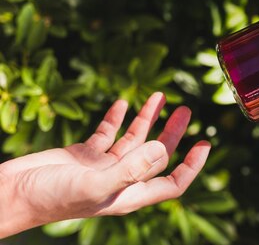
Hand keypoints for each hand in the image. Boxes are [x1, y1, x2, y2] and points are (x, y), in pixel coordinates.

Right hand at [0, 92, 209, 237]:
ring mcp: (101, 167)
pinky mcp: (82, 155)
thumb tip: (164, 151)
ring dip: (146, 119)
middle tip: (186, 110)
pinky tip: (124, 102)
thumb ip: (131, 169)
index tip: (205, 143)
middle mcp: (119, 180)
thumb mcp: (94, 184)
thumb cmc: (50, 196)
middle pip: (155, 156)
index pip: (171, 183)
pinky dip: (116, 118)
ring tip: (160, 95)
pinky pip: (106, 133)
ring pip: (132, 140)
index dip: (191, 166)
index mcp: (128, 194)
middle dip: (172, 133)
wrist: (10, 193)